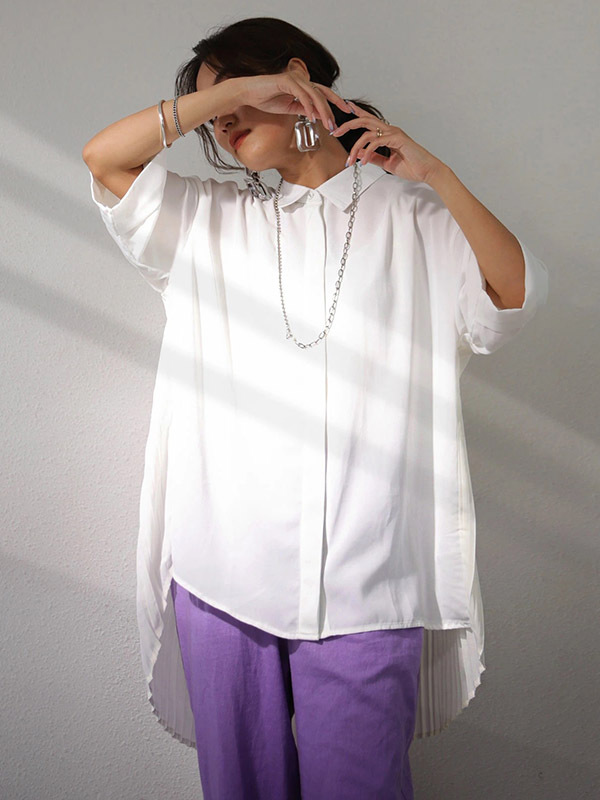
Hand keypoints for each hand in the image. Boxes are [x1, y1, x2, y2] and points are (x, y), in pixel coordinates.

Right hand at [234, 70, 352, 128]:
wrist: (248, 94)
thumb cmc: (266, 99)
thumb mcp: (290, 108)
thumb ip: (305, 110)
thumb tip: (320, 115)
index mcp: (303, 85)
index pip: (323, 93)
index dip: (335, 101)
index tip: (346, 112)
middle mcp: (301, 79)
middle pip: (323, 93)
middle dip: (333, 108)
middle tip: (339, 122)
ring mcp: (295, 79)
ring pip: (315, 95)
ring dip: (323, 110)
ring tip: (328, 124)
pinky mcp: (286, 81)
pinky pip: (302, 95)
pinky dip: (308, 106)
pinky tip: (312, 117)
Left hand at [332, 101, 445, 184]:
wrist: (427, 171)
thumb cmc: (411, 167)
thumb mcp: (387, 163)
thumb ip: (373, 157)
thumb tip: (359, 152)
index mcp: (387, 133)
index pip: (368, 120)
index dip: (355, 114)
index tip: (342, 114)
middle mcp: (390, 129)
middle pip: (364, 120)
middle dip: (347, 125)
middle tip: (334, 132)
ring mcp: (394, 132)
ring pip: (367, 132)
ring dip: (355, 147)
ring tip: (350, 162)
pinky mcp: (397, 139)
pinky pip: (376, 142)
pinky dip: (368, 152)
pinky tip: (364, 162)